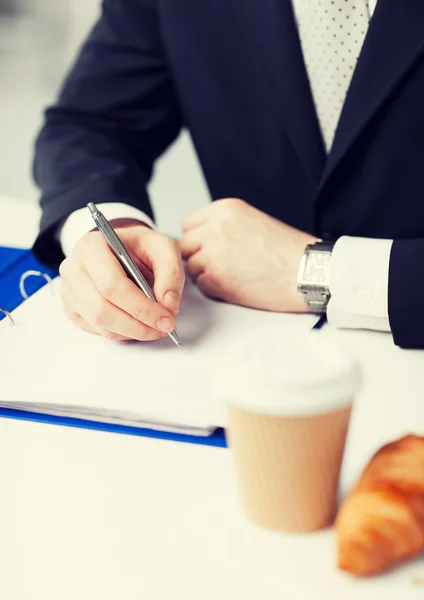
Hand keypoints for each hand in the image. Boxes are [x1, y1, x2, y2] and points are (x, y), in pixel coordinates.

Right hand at [59, 219, 184, 340]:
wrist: (120, 248)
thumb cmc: (138, 247)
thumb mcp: (162, 247)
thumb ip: (171, 273)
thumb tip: (169, 304)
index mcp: (92, 247)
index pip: (112, 286)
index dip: (141, 307)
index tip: (167, 318)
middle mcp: (74, 269)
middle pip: (103, 309)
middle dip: (139, 325)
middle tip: (165, 327)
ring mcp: (69, 291)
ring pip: (100, 324)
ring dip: (133, 332)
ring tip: (156, 327)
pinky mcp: (72, 309)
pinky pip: (97, 330)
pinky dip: (123, 333)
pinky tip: (139, 324)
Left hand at [179, 199, 316, 311]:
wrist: (307, 272)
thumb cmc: (288, 250)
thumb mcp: (253, 220)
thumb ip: (223, 225)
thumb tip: (201, 239)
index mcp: (224, 210)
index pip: (188, 223)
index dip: (198, 238)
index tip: (208, 247)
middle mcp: (214, 228)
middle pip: (185, 245)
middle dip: (197, 256)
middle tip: (219, 265)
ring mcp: (212, 254)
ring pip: (190, 266)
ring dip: (204, 274)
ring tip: (232, 275)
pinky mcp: (215, 279)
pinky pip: (200, 285)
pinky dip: (213, 289)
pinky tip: (236, 285)